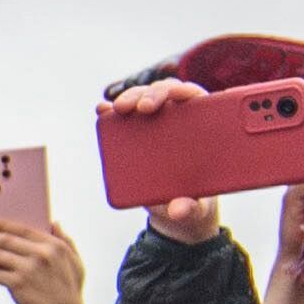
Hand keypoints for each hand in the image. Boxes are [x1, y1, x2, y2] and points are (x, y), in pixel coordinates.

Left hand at [0, 221, 90, 303]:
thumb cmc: (70, 293)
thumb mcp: (76, 263)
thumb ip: (66, 241)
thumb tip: (55, 223)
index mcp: (54, 245)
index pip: (22, 228)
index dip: (2, 224)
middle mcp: (40, 254)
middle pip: (5, 240)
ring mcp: (28, 268)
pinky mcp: (17, 284)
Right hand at [97, 80, 223, 243]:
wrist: (177, 212)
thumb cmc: (194, 203)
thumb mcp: (196, 209)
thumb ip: (191, 208)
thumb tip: (178, 210)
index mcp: (201, 126)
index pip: (194, 97)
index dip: (182, 90)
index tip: (173, 96)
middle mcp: (178, 118)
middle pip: (165, 93)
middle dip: (151, 94)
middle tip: (141, 108)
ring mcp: (155, 124)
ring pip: (142, 99)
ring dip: (129, 98)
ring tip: (116, 110)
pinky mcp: (135, 135)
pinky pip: (123, 117)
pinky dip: (110, 112)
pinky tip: (102, 110)